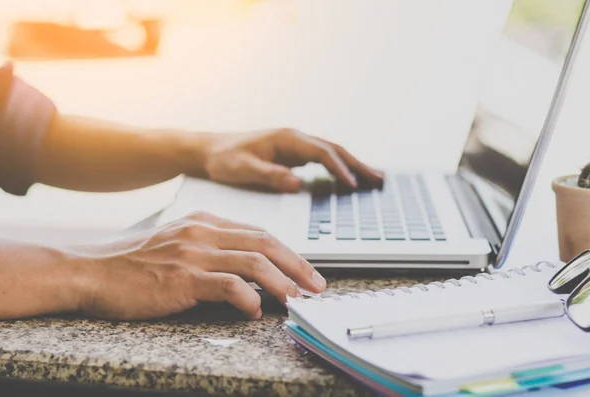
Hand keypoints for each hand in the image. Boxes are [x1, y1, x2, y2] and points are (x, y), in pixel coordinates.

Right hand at [73, 212, 325, 319]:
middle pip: (265, 243)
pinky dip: (249, 298)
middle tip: (316, 285)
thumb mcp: (177, 243)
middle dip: (297, 265)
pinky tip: (255, 311)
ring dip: (282, 283)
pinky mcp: (183, 278)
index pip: (258, 232)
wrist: (93, 271)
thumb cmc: (135, 264)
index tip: (305, 270)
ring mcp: (193, 254)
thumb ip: (210, 248)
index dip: (288, 252)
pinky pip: (229, 285)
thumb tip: (247, 270)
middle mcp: (203, 233)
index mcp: (205, 222)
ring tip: (296, 300)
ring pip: (254, 262)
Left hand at [194, 128, 383, 191]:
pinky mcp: (292, 154)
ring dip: (353, 164)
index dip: (339, 169)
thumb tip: (297, 183)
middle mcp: (295, 138)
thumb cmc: (224, 160)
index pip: (322, 153)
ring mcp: (295, 145)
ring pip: (332, 152)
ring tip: (375, 178)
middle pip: (334, 149)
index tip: (354, 185)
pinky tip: (348, 178)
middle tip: (380, 179)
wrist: (209, 151)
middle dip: (358, 164)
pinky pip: (323, 159)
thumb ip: (269, 175)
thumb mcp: (243, 169)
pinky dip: (339, 167)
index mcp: (287, 139)